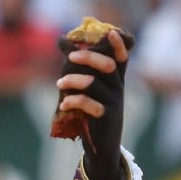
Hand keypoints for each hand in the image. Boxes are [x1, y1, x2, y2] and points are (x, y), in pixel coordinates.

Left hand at [56, 28, 129, 179]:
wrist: (103, 146)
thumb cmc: (93, 113)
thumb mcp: (91, 91)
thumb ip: (81, 68)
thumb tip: (62, 41)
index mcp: (115, 79)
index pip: (121, 58)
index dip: (118, 46)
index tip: (110, 33)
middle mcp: (117, 88)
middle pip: (108, 66)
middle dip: (88, 57)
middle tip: (69, 57)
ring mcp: (113, 103)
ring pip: (94, 84)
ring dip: (73, 80)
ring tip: (59, 84)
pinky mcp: (106, 117)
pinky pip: (90, 104)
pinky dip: (74, 101)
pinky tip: (64, 105)